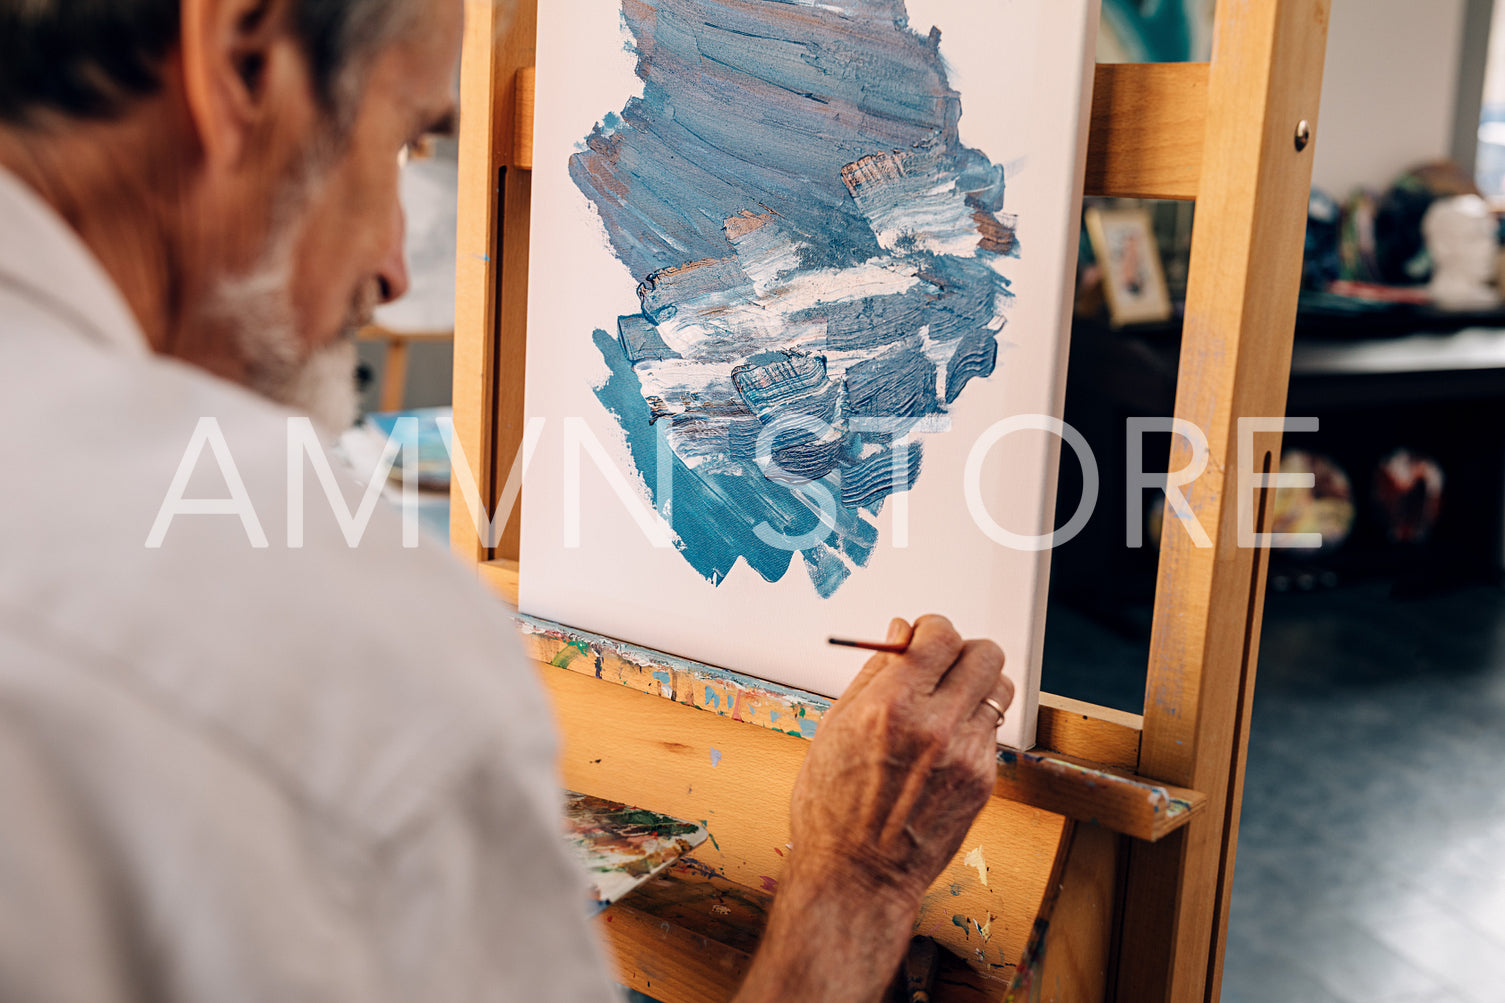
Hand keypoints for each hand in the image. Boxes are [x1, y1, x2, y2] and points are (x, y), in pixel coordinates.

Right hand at [734, 615, 1010, 1002]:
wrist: (857, 875)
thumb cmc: (831, 807)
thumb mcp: (835, 728)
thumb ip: (874, 673)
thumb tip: (899, 632)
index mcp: (892, 705)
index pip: (941, 634)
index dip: (931, 629)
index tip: (921, 640)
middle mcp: (936, 726)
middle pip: (984, 653)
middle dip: (962, 651)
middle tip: (940, 667)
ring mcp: (966, 755)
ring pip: (999, 689)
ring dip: (977, 685)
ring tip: (949, 703)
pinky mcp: (982, 781)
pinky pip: (991, 730)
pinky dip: (973, 726)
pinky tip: (944, 746)